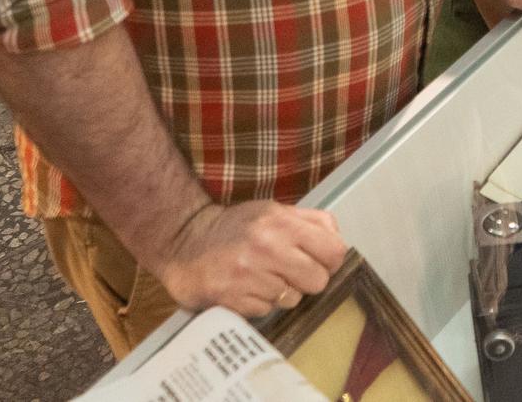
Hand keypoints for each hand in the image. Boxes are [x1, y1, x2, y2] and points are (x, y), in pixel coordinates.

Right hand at [156, 201, 346, 317]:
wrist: (184, 240)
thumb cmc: (233, 227)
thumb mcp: (273, 211)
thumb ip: (309, 220)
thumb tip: (338, 238)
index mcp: (282, 223)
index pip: (334, 250)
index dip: (331, 259)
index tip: (320, 261)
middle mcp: (267, 247)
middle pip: (318, 280)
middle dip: (308, 280)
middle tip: (290, 272)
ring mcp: (249, 275)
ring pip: (292, 300)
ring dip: (281, 293)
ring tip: (262, 277)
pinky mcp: (232, 299)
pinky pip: (266, 311)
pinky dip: (259, 303)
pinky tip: (246, 288)